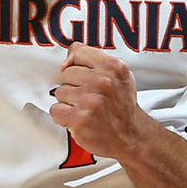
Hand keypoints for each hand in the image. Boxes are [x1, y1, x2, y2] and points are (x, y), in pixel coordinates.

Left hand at [48, 43, 148, 160]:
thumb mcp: (118, 74)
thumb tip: (67, 59)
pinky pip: (55, 110)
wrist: (130, 136)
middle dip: (73, 86)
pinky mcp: (80, 119)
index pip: (77, 51)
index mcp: (113, 67)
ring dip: (68, 102)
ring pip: (59, 92)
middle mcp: (103, 82)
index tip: (84, 76)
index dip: (77, 65)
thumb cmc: (120, 106)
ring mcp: (91, 101)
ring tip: (86, 109)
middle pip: (65, 73)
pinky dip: (63, 117)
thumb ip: (93, 59)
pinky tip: (78, 118)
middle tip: (89, 97)